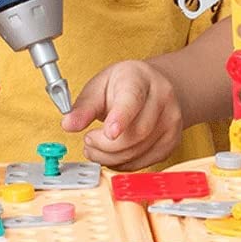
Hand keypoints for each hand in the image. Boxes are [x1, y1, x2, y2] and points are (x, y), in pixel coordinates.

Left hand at [61, 60, 181, 170]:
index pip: (132, 100)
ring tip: (98, 147)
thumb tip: (68, 125)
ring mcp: (172, 121)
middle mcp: (163, 98)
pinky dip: (124, 163)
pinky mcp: (172, 141)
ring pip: (139, 151)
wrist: (153, 86)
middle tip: (88, 141)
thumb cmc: (124, 85)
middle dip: (105, 146)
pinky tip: (114, 153)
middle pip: (136, 133)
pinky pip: (145, 162)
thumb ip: (83, 107)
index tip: (109, 132)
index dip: (121, 118)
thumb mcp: (99, 86)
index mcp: (140, 78)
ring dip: (111, 158)